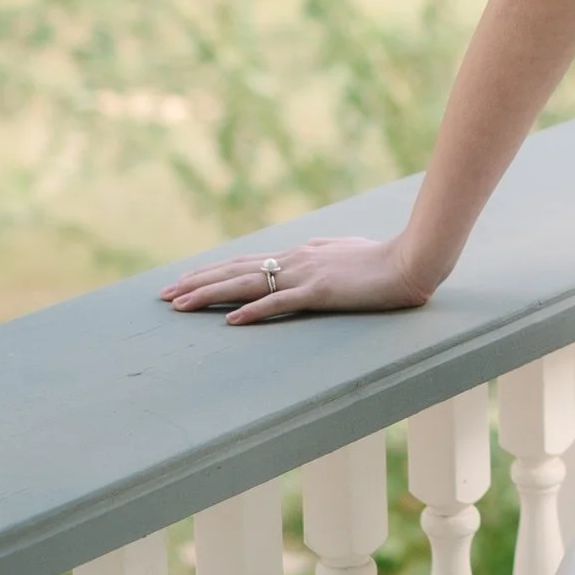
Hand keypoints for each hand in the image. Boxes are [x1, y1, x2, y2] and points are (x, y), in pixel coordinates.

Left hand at [160, 234, 439, 325]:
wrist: (411, 259)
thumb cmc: (383, 258)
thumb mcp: (343, 252)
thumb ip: (320, 256)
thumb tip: (304, 258)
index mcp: (300, 253)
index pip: (245, 262)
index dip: (211, 272)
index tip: (183, 281)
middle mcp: (295, 260)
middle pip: (235, 271)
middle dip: (196, 283)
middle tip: (163, 295)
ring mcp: (306, 275)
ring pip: (247, 284)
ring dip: (211, 295)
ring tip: (179, 305)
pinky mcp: (320, 292)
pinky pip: (280, 303)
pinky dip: (253, 312)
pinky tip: (231, 321)